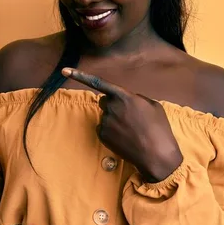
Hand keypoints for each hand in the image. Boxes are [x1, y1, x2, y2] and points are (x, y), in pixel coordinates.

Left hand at [62, 67, 182, 182]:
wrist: (156, 154)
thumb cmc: (159, 128)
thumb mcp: (152, 105)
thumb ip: (135, 98)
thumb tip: (126, 100)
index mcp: (124, 96)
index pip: (98, 82)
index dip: (80, 75)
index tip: (64, 70)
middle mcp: (111, 107)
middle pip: (105, 101)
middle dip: (113, 106)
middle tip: (129, 117)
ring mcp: (105, 122)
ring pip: (106, 116)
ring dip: (115, 120)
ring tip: (132, 130)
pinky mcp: (102, 135)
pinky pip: (103, 128)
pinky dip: (112, 132)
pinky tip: (125, 138)